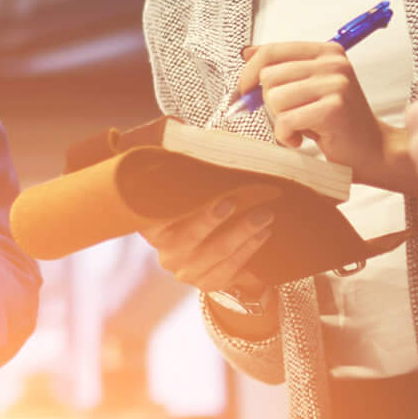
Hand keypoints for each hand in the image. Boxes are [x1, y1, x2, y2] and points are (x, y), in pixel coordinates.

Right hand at [138, 185, 283, 297]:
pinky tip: (264, 233)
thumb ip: (180, 174)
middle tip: (235, 200)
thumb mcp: (183, 194)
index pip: (157, 217)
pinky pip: (231, 268)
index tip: (193, 189)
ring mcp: (187, 272)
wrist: (206, 250)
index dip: (174, 204)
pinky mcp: (207, 284)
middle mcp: (166, 254)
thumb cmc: (195, 212)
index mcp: (152, 230)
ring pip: (217, 252)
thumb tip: (182, 135)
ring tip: (264, 214)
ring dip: (243, 232)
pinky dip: (250, 248)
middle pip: (190, 236)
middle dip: (214, 218)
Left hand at [239, 40, 395, 183]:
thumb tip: (247, 53)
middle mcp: (333, 63)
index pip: (272, 51)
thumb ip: (282, 68)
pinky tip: (302, 138)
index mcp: (326, 52)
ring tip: (301, 126)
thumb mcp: (308, 87)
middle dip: (271, 103)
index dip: (250, 72)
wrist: (372, 150)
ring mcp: (336, 84)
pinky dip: (286, 135)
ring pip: (274, 98)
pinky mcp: (334, 108)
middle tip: (292, 115)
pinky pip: (285, 120)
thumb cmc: (336, 122)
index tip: (245, 89)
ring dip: (280, 120)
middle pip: (269, 76)